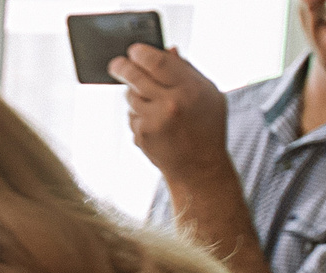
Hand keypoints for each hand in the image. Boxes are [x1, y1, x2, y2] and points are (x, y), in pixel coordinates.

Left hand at [109, 44, 232, 182]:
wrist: (199, 168)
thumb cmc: (207, 127)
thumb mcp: (208, 93)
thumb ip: (187, 70)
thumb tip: (168, 50)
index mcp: (189, 89)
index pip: (157, 62)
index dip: (141, 52)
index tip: (134, 50)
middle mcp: (170, 105)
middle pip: (135, 76)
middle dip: (122, 67)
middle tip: (117, 64)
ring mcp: (153, 122)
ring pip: (130, 95)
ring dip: (135, 93)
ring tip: (154, 101)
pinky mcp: (141, 135)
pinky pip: (131, 115)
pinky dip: (138, 114)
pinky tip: (155, 122)